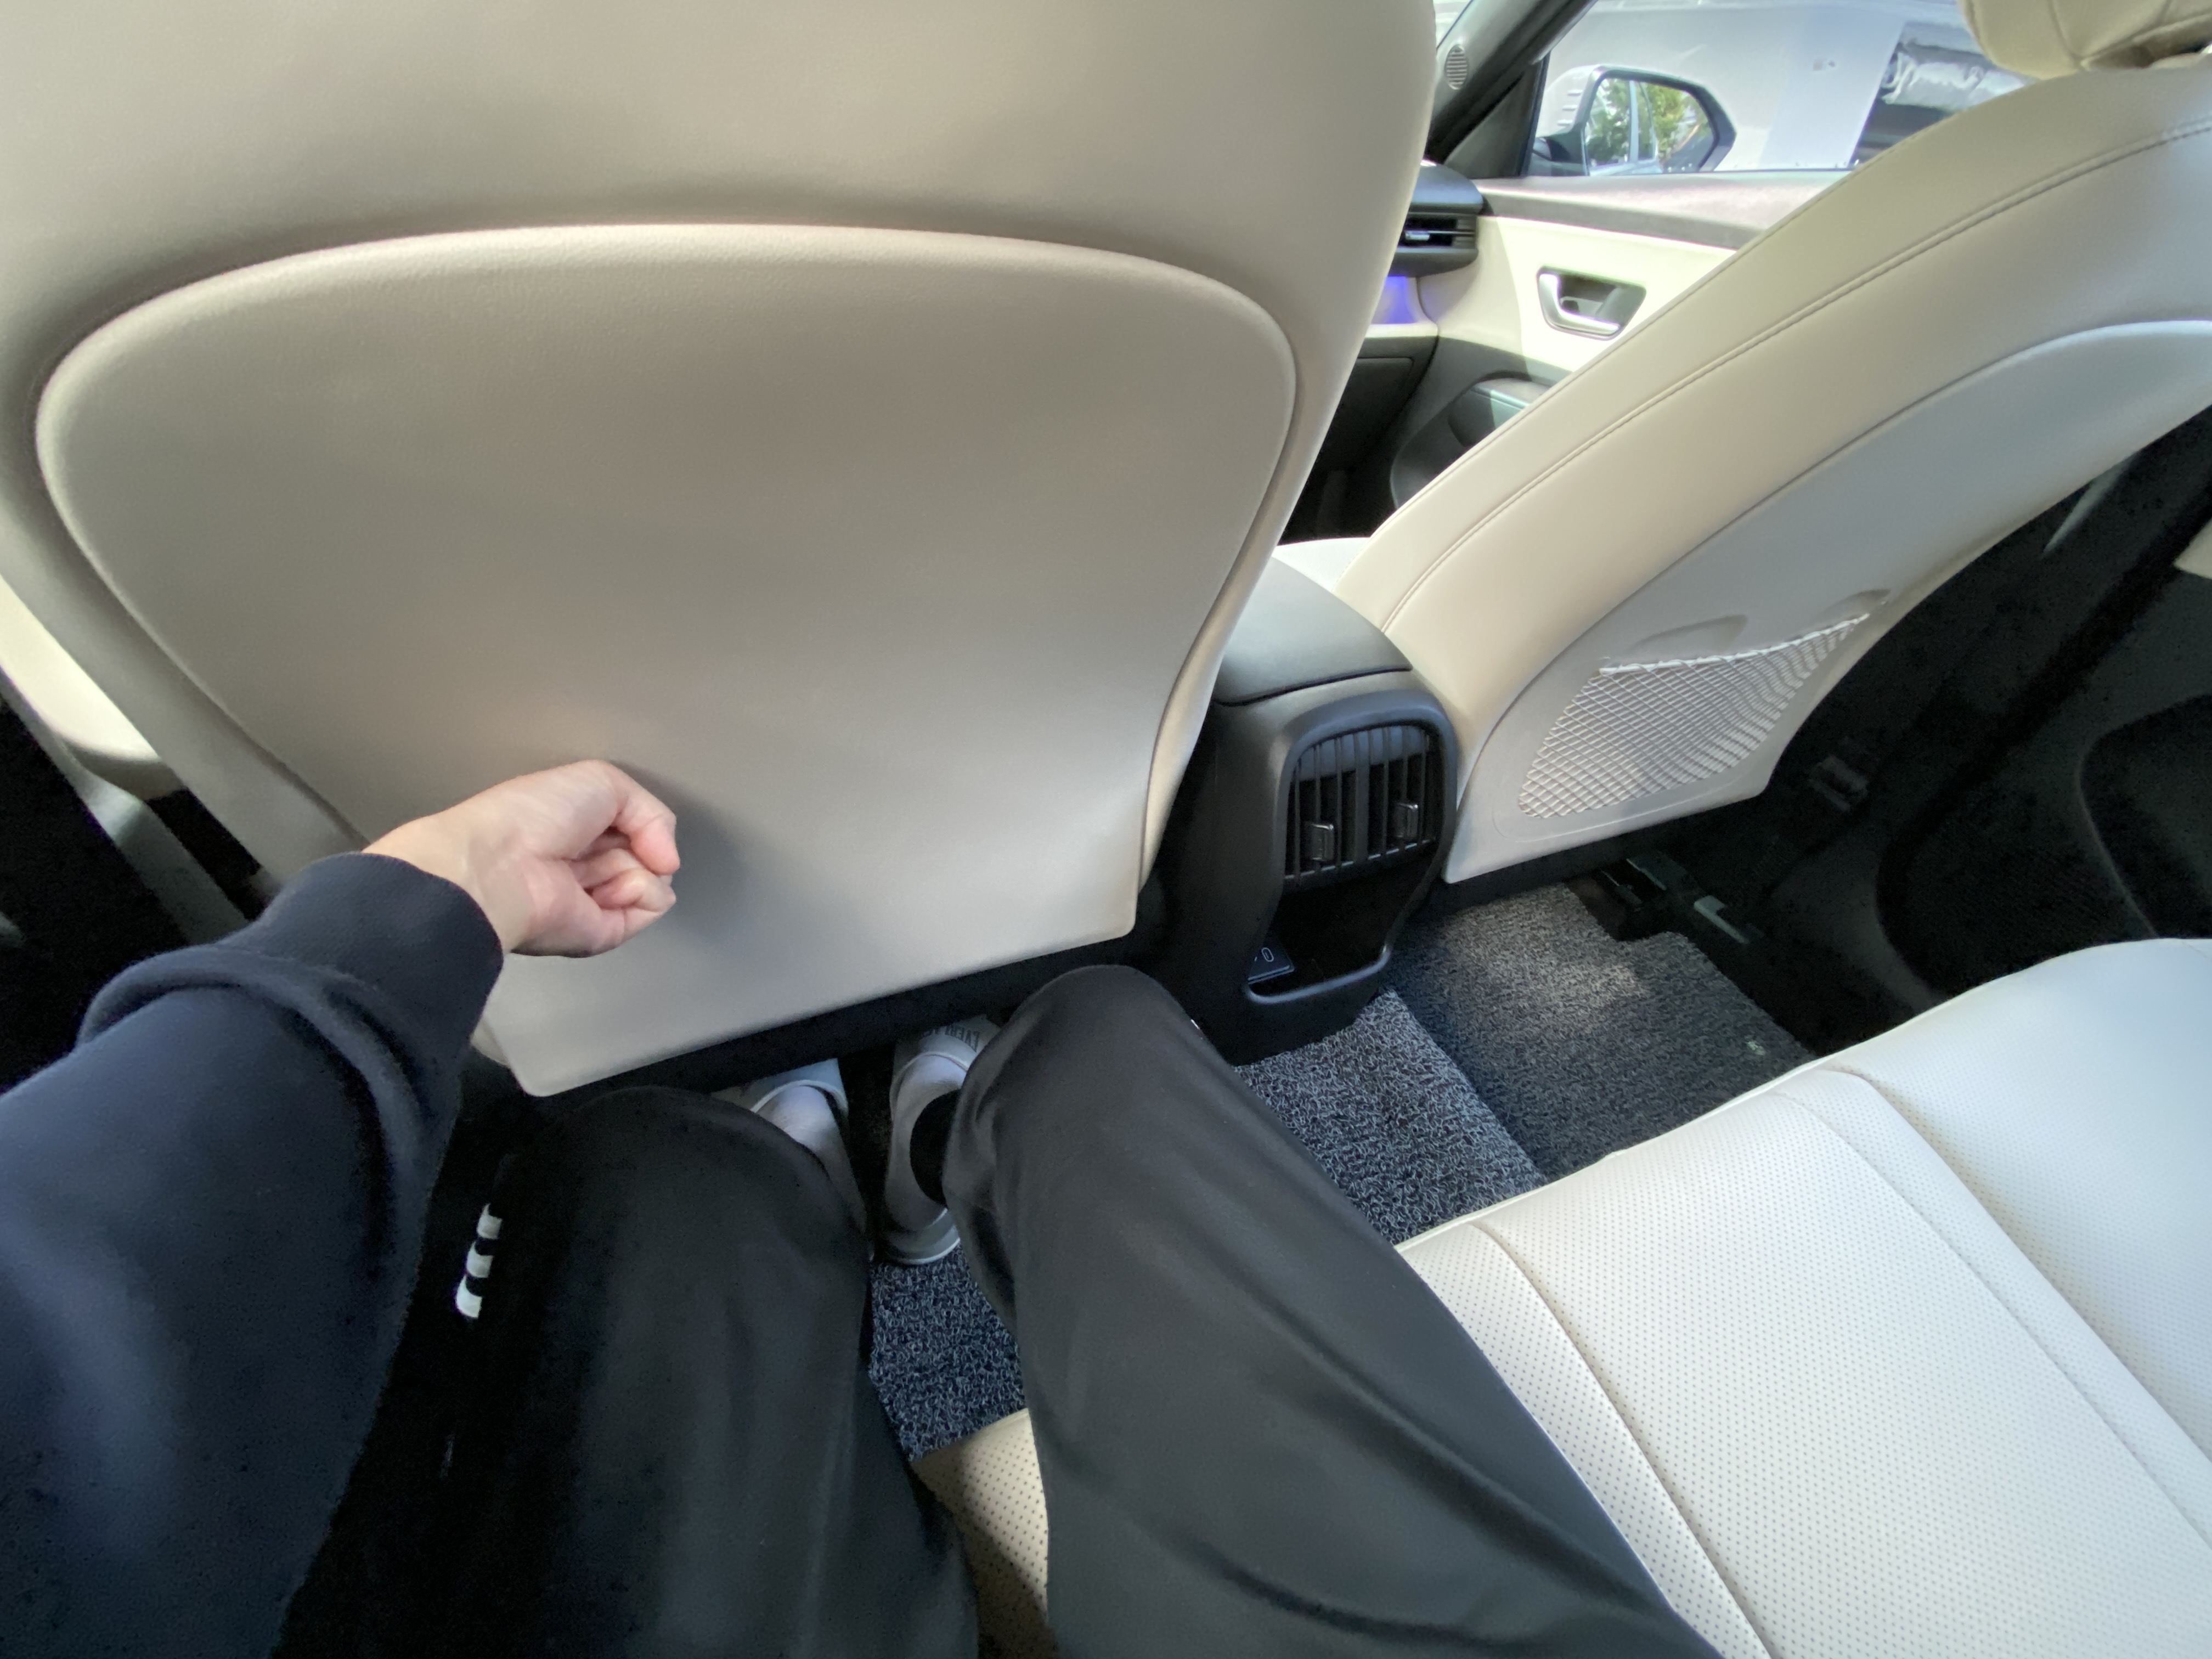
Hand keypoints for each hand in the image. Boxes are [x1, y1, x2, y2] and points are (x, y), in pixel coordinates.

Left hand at [366, 761, 679, 955]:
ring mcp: (597, 899)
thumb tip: (669, 861)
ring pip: (655, 877)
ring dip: (639, 865)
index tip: (617, 811)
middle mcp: (585, 864)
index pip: (631, 823)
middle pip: (646, 851)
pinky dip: (641, 892)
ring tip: (597, 866)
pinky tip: (608, 889)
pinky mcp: (606, 931)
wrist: (503, 867)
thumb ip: (653, 813)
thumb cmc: (534, 816)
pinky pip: (652, 907)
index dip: (634, 816)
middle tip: (600, 839)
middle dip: (637, 841)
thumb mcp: (603, 782)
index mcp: (573, 828)